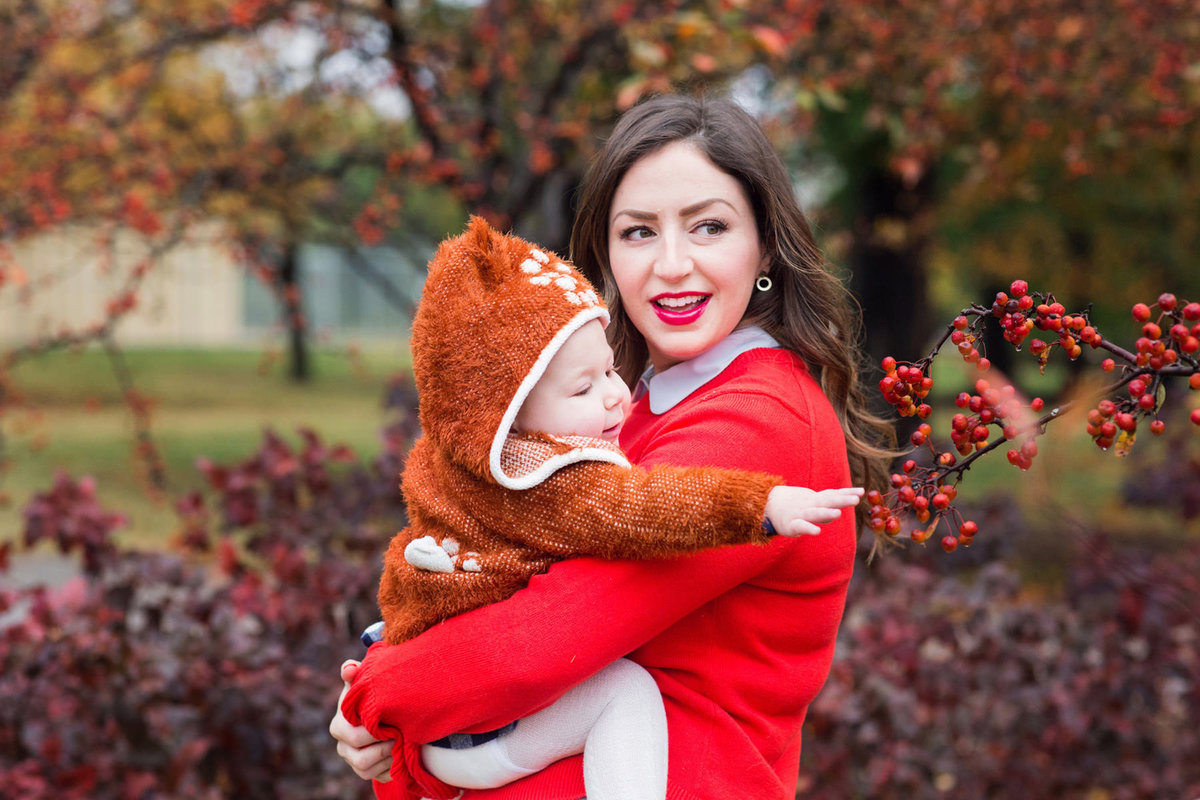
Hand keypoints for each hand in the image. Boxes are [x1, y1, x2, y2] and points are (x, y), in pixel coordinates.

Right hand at [329, 659, 392, 782]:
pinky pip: (377, 777)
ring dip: (388, 760)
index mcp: (339, 725)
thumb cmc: (370, 695)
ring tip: (401, 745)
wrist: (380, 713)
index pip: (353, 735)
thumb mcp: (362, 682)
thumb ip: (354, 672)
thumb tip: (350, 667)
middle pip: (360, 757)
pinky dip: (391, 769)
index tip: (390, 723)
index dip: (373, 732)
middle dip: (383, 747)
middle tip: (400, 736)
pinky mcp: (365, 771)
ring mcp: (352, 761)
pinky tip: (401, 755)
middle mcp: (343, 746)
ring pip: (366, 771)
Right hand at [765, 486, 863, 536]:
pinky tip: (817, 532)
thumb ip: (830, 501)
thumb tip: (854, 498)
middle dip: (841, 500)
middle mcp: (810, 504)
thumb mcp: (813, 501)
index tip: (862, 491)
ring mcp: (800, 514)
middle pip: (827, 501)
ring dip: (825, 513)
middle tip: (855, 500)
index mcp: (816, 499)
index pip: (833, 494)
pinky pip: (800, 526)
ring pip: (814, 513)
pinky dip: (808, 528)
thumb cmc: (795, 506)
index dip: (847, 492)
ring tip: (837, 514)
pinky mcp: (791, 525)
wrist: (768, 506)